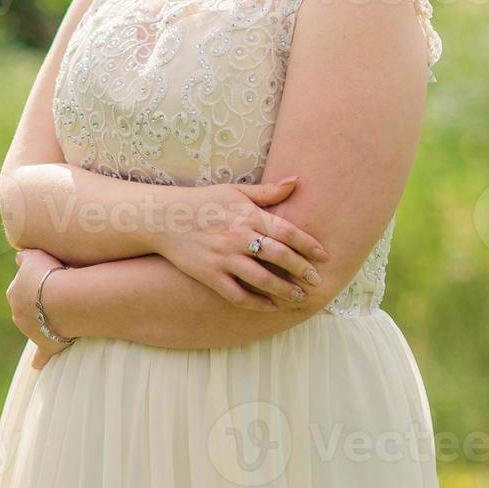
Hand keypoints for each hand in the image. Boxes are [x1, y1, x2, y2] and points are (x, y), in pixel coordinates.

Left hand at [6, 248, 76, 370]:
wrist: (63, 299)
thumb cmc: (50, 274)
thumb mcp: (33, 256)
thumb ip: (24, 256)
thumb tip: (18, 257)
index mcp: (14, 292)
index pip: (20, 286)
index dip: (34, 282)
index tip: (46, 279)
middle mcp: (18, 313)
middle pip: (26, 308)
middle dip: (36, 304)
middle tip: (55, 297)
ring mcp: (31, 331)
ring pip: (34, 327)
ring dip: (43, 323)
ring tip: (60, 316)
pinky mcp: (46, 344)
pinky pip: (41, 355)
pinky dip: (39, 360)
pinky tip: (36, 366)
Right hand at [157, 177, 329, 310]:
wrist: (164, 217)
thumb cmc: (203, 202)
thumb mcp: (234, 191)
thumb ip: (267, 192)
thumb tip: (297, 181)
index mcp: (247, 215)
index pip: (286, 231)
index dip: (308, 244)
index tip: (323, 256)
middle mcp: (238, 237)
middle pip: (278, 256)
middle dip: (301, 269)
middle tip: (317, 280)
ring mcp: (223, 258)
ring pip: (262, 279)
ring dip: (284, 290)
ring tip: (300, 297)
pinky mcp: (210, 275)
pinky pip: (237, 294)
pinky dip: (256, 302)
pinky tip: (270, 306)